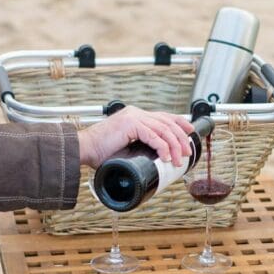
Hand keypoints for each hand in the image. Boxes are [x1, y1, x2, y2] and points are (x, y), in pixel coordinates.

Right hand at [77, 105, 193, 167]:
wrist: (83, 149)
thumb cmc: (99, 152)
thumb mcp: (125, 148)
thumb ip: (139, 148)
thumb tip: (154, 159)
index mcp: (135, 116)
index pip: (163, 116)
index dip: (179, 122)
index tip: (190, 131)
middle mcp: (136, 113)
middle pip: (167, 122)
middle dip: (181, 137)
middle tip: (187, 152)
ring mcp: (133, 117)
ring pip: (163, 129)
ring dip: (174, 145)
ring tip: (178, 159)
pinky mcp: (130, 124)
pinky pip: (154, 136)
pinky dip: (163, 148)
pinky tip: (166, 157)